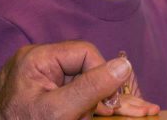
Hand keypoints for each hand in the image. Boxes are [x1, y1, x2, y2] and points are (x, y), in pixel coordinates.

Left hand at [0, 40, 157, 119]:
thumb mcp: (58, 112)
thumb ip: (91, 87)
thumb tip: (123, 66)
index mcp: (35, 59)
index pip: (85, 53)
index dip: (105, 77)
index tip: (113, 106)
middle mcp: (35, 64)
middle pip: (86, 68)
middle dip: (108, 91)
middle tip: (130, 110)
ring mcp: (37, 82)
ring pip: (82, 84)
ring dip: (101, 102)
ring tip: (126, 112)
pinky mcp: (39, 99)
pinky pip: (72, 96)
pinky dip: (88, 107)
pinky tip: (106, 112)